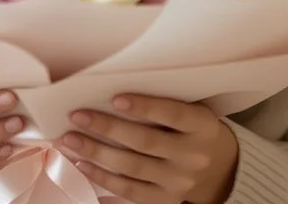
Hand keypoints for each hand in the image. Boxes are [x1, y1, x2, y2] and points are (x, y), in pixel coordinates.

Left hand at [56, 94, 238, 203]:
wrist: (218, 166)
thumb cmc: (191, 127)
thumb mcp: (191, 109)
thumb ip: (162, 101)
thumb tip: (111, 93)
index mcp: (203, 126)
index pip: (173, 114)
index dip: (144, 107)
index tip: (114, 98)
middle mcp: (193, 156)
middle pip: (145, 142)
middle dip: (107, 128)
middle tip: (77, 115)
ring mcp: (179, 182)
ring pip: (132, 168)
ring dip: (96, 152)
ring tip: (69, 140)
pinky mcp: (166, 200)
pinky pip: (130, 192)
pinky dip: (103, 179)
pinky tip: (82, 164)